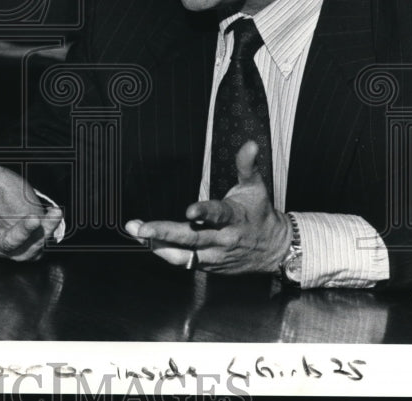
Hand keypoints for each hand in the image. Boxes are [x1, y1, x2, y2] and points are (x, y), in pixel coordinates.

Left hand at [125, 141, 290, 273]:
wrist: (275, 250)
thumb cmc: (259, 214)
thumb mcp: (255, 187)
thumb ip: (246, 165)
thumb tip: (250, 144)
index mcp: (234, 218)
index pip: (218, 215)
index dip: (204, 212)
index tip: (189, 211)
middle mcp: (223, 240)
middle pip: (192, 240)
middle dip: (165, 234)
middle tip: (141, 228)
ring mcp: (215, 256)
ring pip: (183, 256)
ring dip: (157, 246)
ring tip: (136, 232)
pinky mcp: (209, 267)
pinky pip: (184, 262)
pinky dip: (164, 253)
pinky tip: (148, 242)